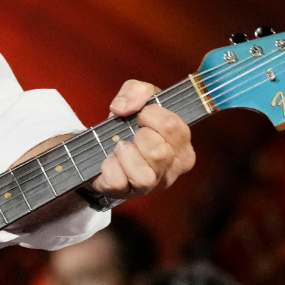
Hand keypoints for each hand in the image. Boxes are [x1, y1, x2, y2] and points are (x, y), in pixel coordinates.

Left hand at [89, 80, 194, 202]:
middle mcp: (173, 169)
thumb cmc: (129, 125)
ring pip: (143, 175)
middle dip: (138, 136)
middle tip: (132, 134)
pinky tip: (109, 161)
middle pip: (158, 151)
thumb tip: (123, 107)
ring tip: (120, 148)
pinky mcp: (126, 194)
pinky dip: (108, 167)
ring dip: (124, 154)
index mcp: (182, 145)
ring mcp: (151, 185)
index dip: (150, 115)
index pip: (172, 126)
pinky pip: (117, 182)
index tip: (141, 115)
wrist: (102, 146)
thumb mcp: (138, 99)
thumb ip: (137, 91)